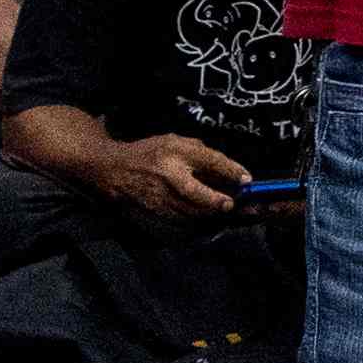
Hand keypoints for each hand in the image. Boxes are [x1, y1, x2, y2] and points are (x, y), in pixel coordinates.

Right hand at [84, 131, 250, 224]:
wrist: (115, 172)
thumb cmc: (150, 153)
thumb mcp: (176, 142)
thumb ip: (203, 154)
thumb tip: (231, 172)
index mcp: (175, 153)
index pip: (209, 161)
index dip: (231, 171)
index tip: (247, 179)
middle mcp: (169, 177)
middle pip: (201, 196)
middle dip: (220, 202)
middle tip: (236, 204)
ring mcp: (162, 199)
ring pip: (195, 212)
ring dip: (213, 213)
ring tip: (227, 210)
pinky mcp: (158, 214)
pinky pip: (185, 220)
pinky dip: (200, 219)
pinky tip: (209, 215)